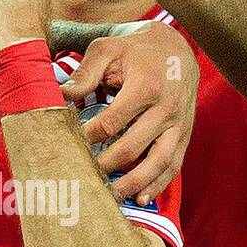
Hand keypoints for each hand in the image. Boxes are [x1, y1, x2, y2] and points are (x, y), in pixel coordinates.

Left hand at [62, 22, 198, 204]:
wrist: (177, 47)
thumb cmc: (136, 49)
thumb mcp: (108, 48)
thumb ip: (85, 72)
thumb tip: (61, 95)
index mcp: (146, 86)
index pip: (111, 122)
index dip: (88, 138)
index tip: (71, 146)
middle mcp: (167, 108)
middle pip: (133, 147)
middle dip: (106, 166)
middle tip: (83, 177)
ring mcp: (179, 124)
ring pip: (159, 162)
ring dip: (134, 184)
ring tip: (111, 198)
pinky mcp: (185, 134)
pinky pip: (174, 165)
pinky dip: (159, 185)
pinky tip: (141, 199)